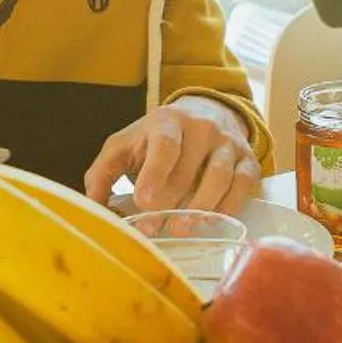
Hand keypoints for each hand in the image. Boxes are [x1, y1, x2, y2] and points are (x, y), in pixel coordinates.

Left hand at [84, 97, 261, 213]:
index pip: (165, 144)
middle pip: (189, 169)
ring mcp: (228, 143)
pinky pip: (243, 185)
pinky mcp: (248, 161)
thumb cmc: (156, 138)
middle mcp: (203, 127)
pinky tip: (209, 219)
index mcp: (168, 120)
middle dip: (169, 203)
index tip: (143, 200)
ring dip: (199, 207)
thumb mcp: (125, 146)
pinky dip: (227, 206)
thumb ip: (103, 173)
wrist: (206, 114)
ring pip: (219, 177)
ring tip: (180, 228)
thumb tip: (93, 207)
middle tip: (152, 227)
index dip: (155, 173)